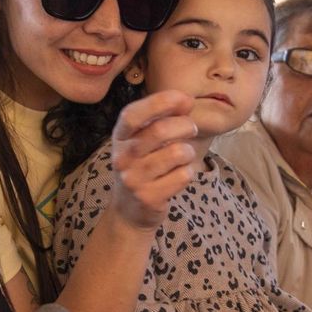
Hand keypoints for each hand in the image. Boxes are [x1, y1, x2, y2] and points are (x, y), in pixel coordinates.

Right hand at [110, 90, 198, 230]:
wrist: (129, 212)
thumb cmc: (142, 168)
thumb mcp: (141, 142)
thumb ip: (160, 120)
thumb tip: (186, 102)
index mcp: (119, 137)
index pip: (133, 114)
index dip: (160, 102)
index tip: (185, 99)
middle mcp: (122, 157)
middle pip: (160, 130)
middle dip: (185, 125)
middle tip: (192, 129)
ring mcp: (134, 179)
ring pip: (177, 153)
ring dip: (188, 151)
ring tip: (183, 156)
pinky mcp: (149, 197)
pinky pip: (183, 176)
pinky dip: (188, 172)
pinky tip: (178, 176)